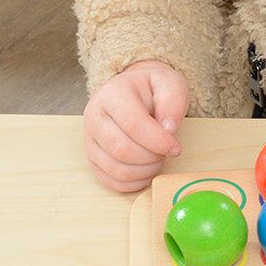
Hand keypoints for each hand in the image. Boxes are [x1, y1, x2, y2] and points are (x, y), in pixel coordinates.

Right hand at [83, 60, 189, 192]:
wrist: (134, 91)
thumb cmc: (153, 89)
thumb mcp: (170, 83)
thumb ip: (172, 102)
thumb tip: (168, 129)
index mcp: (113, 93)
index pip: (133, 124)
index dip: (157, 141)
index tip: (175, 148)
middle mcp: (95, 115)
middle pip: (122, 149)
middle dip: (152, 157)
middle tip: (167, 151)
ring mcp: (90, 138)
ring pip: (116, 168)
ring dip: (144, 171)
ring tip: (158, 158)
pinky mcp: (92, 157)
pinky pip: (110, 180)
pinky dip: (133, 182)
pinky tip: (147, 170)